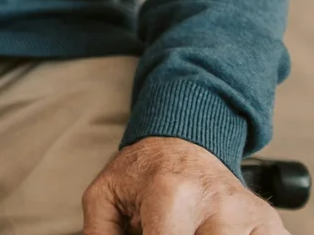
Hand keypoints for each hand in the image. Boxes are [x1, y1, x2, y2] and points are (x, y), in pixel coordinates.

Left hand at [84, 137, 289, 234]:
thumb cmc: (142, 173)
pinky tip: (210, 232)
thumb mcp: (105, 197)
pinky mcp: (269, 224)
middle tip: (163, 228)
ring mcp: (249, 215)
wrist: (185, 143)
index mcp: (171, 193)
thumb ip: (99, 233)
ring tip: (185, 229)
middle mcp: (217, 204)